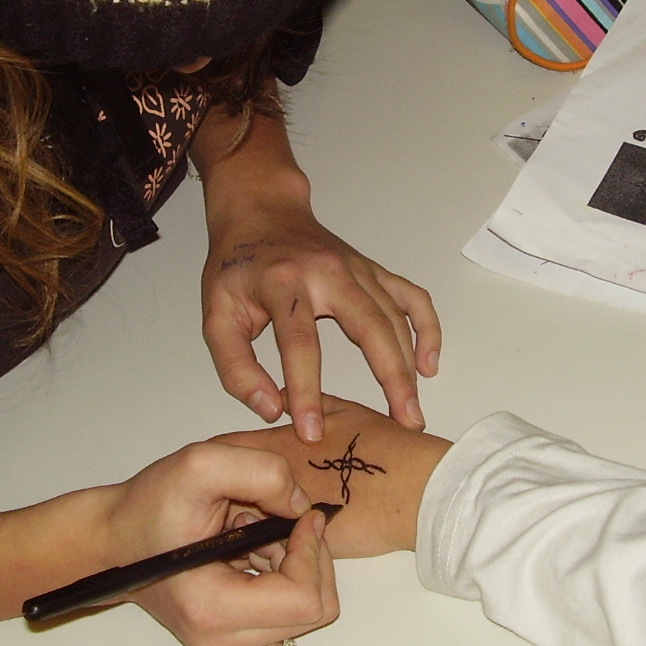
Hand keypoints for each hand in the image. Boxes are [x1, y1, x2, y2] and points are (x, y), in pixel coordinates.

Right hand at [102, 441, 338, 645]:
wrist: (115, 540)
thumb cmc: (148, 507)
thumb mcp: (201, 466)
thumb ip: (264, 474)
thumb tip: (303, 508)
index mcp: (212, 610)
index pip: (306, 598)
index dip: (313, 550)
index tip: (299, 515)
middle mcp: (221, 644)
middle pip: (315, 609)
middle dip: (305, 556)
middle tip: (271, 520)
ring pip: (306, 611)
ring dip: (292, 563)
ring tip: (248, 532)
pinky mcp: (232, 645)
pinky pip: (287, 614)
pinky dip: (281, 576)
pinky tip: (247, 550)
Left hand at [203, 194, 440, 442]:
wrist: (261, 212)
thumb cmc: (237, 268)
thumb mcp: (217, 315)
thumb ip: (235, 366)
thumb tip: (270, 408)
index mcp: (283, 283)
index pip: (300, 343)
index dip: (306, 390)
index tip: (314, 432)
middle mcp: (328, 272)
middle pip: (370, 327)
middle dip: (391, 379)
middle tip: (402, 425)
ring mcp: (357, 269)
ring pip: (394, 317)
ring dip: (408, 366)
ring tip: (412, 412)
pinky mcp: (373, 270)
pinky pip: (411, 297)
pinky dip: (427, 328)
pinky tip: (428, 363)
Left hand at [214, 397, 451, 557]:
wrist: (417, 492)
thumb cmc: (385, 449)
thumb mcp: (344, 413)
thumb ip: (307, 403)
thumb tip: (283, 395)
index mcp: (279, 444)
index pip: (226, 449)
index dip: (223, 456)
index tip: (226, 461)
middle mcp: (273, 484)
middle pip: (227, 490)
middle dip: (231, 492)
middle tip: (246, 493)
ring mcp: (285, 518)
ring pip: (246, 524)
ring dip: (249, 522)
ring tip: (271, 518)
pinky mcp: (301, 547)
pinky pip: (272, 550)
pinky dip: (273, 545)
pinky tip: (291, 538)